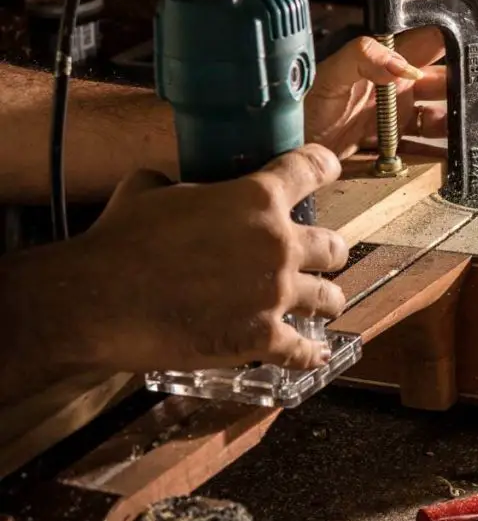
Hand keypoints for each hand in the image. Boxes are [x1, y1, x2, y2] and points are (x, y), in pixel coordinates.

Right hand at [72, 144, 349, 372]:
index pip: (310, 169)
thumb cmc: (119, 242)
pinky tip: (316, 354)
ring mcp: (275, 294)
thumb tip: (169, 186)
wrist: (100, 301)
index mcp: (256, 198)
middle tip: (319, 258)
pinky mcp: (262, 339)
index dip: (324, 166)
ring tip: (324, 305)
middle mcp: (278, 244)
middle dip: (327, 252)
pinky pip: (304, 350)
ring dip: (326, 300)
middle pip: (333, 246)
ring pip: (330, 297)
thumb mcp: (146, 191)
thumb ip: (176, 185)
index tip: (330, 168)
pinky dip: (310, 353)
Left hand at [304, 0, 477, 157]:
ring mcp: (395, 122)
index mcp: (386, 65)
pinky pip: (428, 154)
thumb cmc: (295, 110)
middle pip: (450, 84)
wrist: (278, 152)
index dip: (464, 24)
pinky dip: (450, 158)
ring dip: (476, 126)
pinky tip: (467, 160)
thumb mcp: (326, 77)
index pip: (432, 38)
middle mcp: (395, 91)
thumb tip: (402, 63)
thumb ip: (362, 59)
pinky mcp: (391, 152)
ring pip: (447, 120)